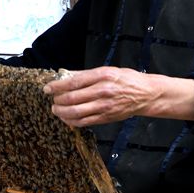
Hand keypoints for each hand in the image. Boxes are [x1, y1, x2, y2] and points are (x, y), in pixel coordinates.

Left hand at [43, 66, 193, 126]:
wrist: (146, 95)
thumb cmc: (127, 80)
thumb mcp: (107, 70)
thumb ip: (86, 74)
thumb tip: (66, 75)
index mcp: (102, 76)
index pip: (74, 82)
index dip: (57, 86)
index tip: (47, 88)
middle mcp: (102, 91)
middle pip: (72, 98)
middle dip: (58, 100)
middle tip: (52, 100)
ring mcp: (104, 106)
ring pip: (76, 112)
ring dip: (62, 112)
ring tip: (56, 109)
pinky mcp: (105, 118)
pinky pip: (84, 122)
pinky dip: (71, 121)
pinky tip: (66, 118)